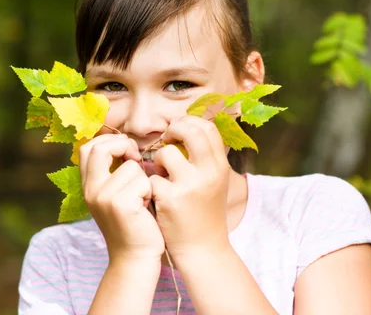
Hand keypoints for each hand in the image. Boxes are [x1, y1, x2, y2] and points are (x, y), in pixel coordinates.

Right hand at [80, 134, 164, 263]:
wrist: (135, 257)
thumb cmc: (133, 223)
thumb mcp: (115, 195)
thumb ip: (113, 172)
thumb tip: (126, 144)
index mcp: (88, 186)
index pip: (87, 147)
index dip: (109, 141)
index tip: (126, 151)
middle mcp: (91, 190)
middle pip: (100, 148)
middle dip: (123, 147)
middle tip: (136, 159)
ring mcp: (104, 197)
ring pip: (131, 166)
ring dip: (144, 179)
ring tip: (142, 198)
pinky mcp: (120, 204)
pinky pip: (143, 181)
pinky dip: (150, 191)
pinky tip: (146, 208)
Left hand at [149, 116, 231, 258]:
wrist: (203, 249)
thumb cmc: (204, 211)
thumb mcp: (215, 181)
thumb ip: (204, 156)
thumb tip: (186, 127)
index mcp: (220, 166)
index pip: (207, 127)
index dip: (189, 122)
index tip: (178, 131)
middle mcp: (209, 172)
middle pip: (190, 130)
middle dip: (172, 130)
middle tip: (166, 141)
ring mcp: (190, 186)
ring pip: (165, 153)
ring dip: (157, 161)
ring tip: (161, 174)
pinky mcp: (170, 199)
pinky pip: (152, 177)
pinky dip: (150, 183)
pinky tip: (156, 195)